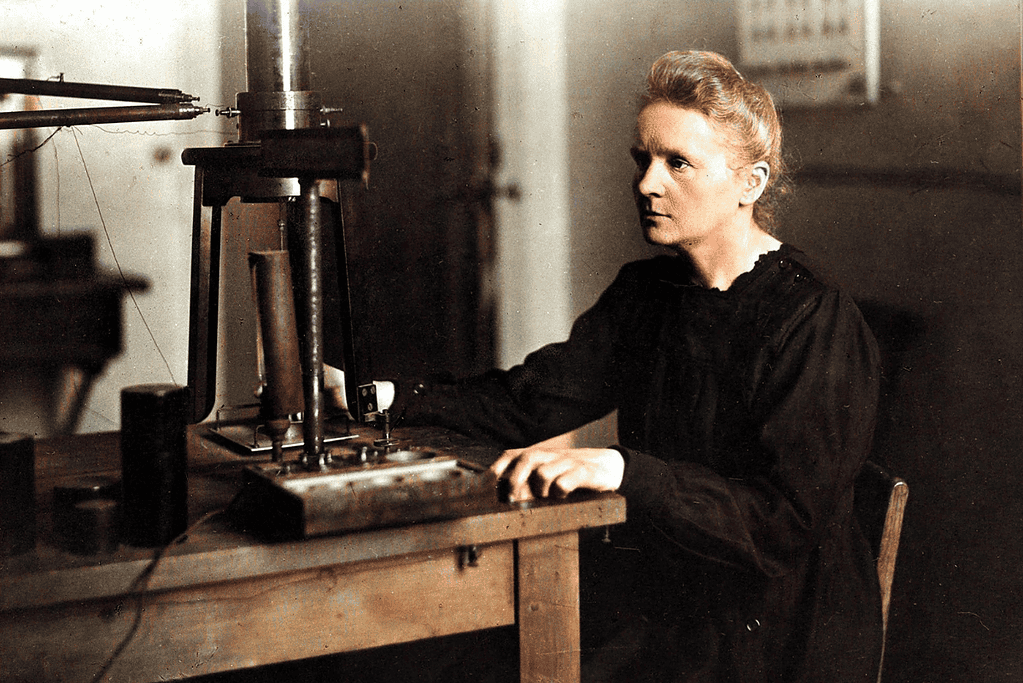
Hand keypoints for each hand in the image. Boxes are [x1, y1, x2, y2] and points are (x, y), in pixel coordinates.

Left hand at [490, 444, 624, 502]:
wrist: (609, 466)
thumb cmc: (572, 472)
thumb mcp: (549, 471)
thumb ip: (529, 479)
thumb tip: (503, 496)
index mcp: (539, 455)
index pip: (511, 454)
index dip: (497, 468)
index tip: (487, 485)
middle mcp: (551, 455)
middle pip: (525, 460)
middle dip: (515, 481)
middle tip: (513, 500)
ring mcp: (567, 462)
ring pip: (543, 473)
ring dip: (539, 490)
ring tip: (545, 499)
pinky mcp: (584, 472)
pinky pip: (565, 482)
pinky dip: (559, 492)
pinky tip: (562, 498)